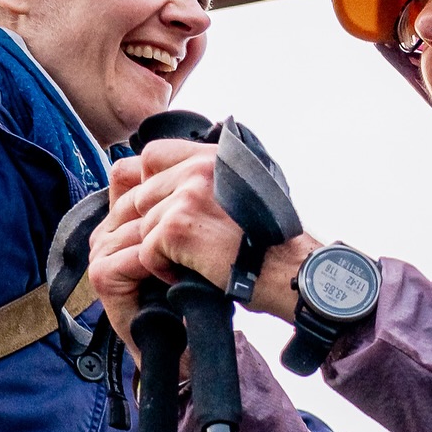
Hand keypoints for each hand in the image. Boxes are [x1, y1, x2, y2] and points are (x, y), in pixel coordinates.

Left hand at [91, 141, 316, 344]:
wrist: (290, 271)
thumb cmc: (272, 242)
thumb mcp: (244, 191)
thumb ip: (207, 179)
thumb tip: (162, 184)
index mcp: (214, 157)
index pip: (152, 156)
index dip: (147, 185)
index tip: (158, 212)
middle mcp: (199, 168)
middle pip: (141, 194)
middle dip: (149, 225)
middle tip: (171, 249)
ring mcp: (187, 195)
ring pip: (142, 225)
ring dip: (159, 250)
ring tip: (186, 264)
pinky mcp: (177, 227)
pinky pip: (145, 251)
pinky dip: (161, 270)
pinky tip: (185, 275)